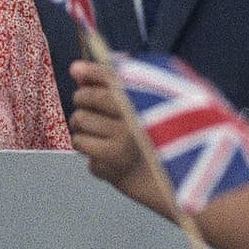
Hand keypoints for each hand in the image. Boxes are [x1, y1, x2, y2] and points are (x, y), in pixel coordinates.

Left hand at [68, 60, 174, 217]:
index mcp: (145, 105)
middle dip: (82, 98)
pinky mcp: (107, 167)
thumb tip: (76, 68)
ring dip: (82, 125)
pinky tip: (106, 150)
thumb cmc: (157, 132)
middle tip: (86, 101)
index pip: (109, 78)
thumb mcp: (152, 100)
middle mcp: (131, 124)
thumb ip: (116, 78)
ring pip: (79, 123)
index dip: (90, 72)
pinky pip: (82, 149)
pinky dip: (90, 149)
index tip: (78, 69)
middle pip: (86, 99)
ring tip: (97, 127)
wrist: (173, 179)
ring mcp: (118, 148)